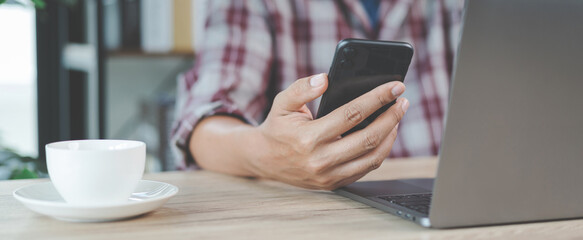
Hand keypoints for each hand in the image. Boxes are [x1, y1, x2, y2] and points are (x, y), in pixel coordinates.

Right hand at [247, 73, 408, 189]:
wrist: (264, 159)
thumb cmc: (277, 127)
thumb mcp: (282, 102)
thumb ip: (302, 88)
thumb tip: (326, 79)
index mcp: (308, 138)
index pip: (352, 114)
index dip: (377, 99)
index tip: (395, 87)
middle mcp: (321, 160)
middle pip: (369, 138)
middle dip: (391, 117)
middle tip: (402, 101)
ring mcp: (329, 176)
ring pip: (373, 157)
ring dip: (391, 135)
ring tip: (397, 117)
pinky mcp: (334, 184)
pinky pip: (366, 168)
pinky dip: (380, 151)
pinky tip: (385, 135)